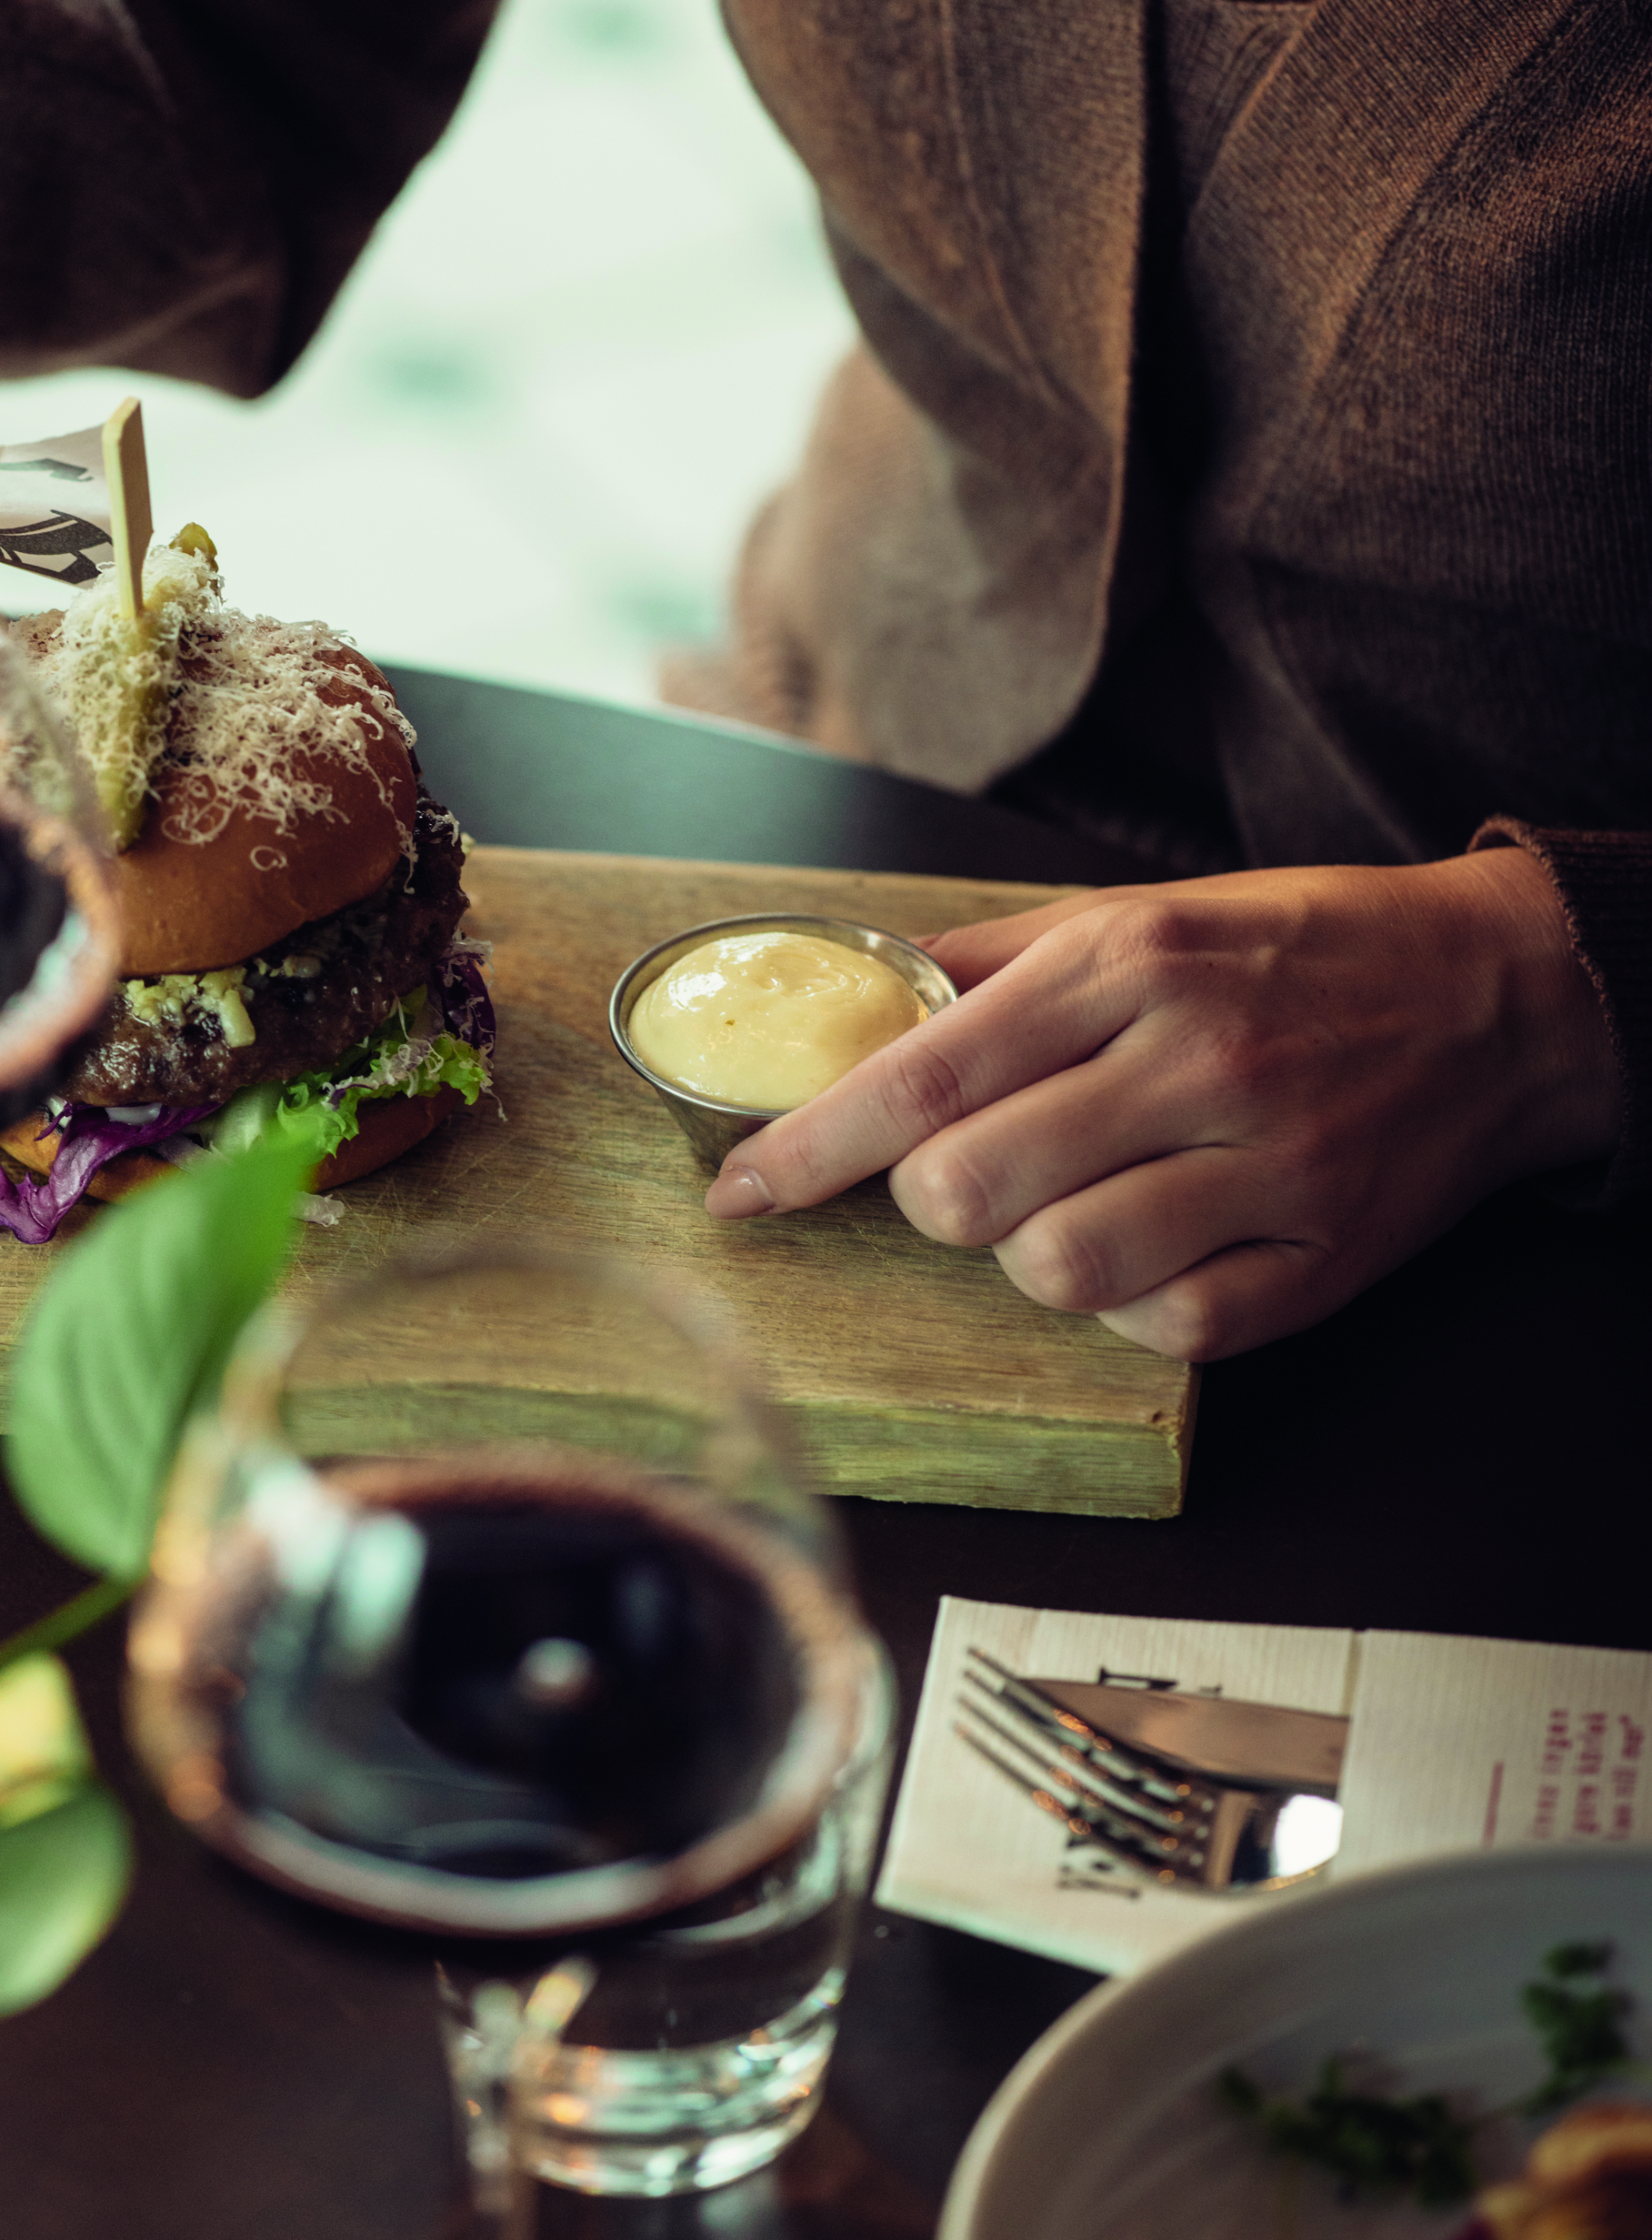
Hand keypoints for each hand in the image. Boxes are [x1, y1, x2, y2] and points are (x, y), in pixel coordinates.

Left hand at [702, 850, 1618, 1359]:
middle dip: (929, 1203)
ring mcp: (1266, 1167)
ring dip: (1030, 1255)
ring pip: (1056, 1272)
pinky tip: (1158, 1247)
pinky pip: (1166, 1327)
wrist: (1501, 993)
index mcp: (1130, 963)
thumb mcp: (1142, 912)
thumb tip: (854, 1001)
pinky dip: (1133, 1305)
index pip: (919, 1079)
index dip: (806, 1149)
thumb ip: (993, 964)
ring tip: (1075, 1204)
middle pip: (968, 1189)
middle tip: (966, 1178)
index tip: (738, 1191)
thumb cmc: (1300, 949)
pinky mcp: (1323, 1258)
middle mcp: (1193, 1061)